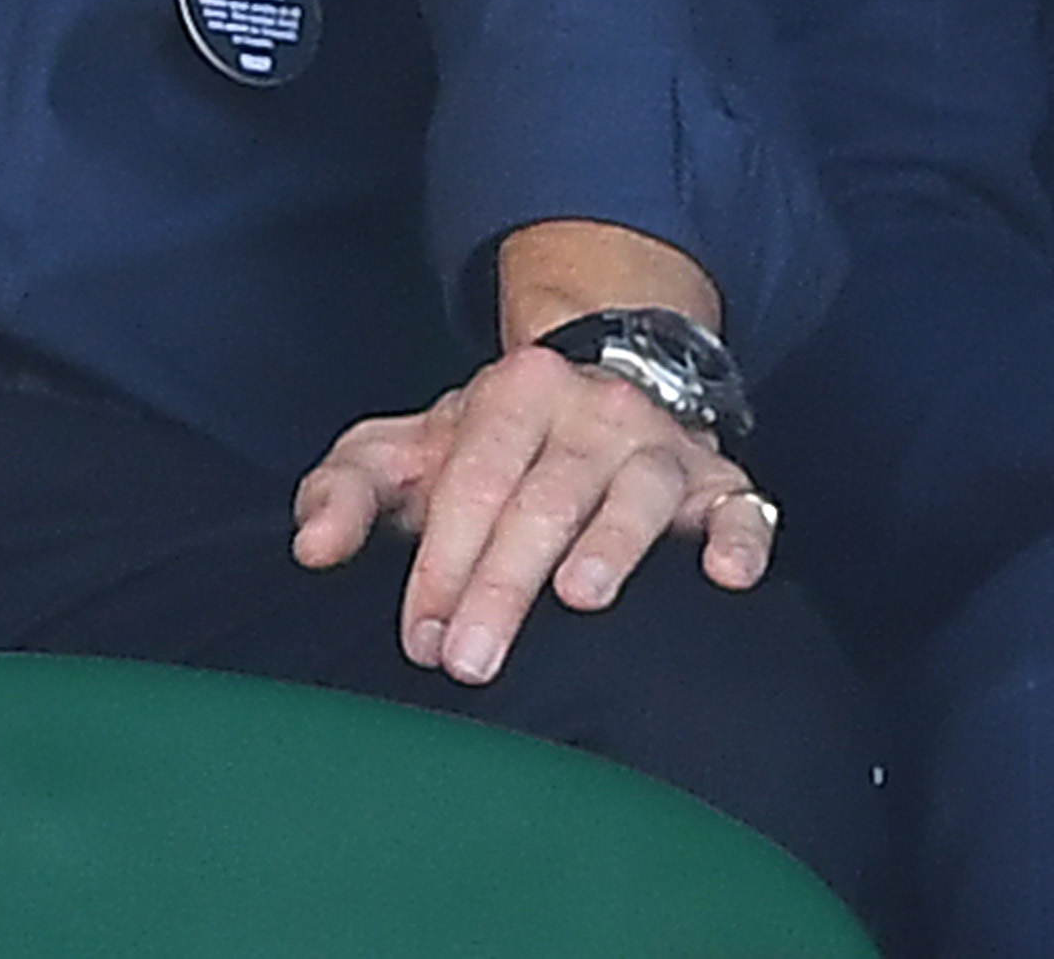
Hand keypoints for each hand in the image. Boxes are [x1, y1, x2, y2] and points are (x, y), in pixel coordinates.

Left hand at [289, 342, 773, 683]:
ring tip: (583, 598)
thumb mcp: (407, 452)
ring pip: (639, 495)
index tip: (418, 637)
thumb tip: (312, 549)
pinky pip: (741, 507)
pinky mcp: (721, 484)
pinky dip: (741, 538)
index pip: (474, 479)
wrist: (596, 391)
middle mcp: (595, 411)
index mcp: (516, 392)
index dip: (441, 560)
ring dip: (614, 546)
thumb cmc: (487, 450)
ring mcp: (662, 447)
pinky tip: (727, 578)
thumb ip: (346, 491)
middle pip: (546, 498)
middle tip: (468, 661)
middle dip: (504, 581)